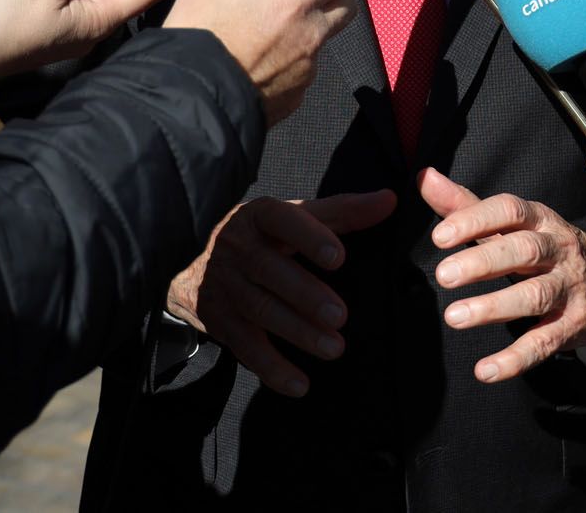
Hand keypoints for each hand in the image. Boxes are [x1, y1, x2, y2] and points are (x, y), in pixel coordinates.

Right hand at [164, 0, 369, 123]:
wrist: (186, 103)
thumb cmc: (195, 39)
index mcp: (293, 0)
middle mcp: (309, 35)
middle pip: (346, 7)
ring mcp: (306, 70)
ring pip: (319, 42)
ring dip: (303, 32)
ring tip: (262, 37)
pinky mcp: (295, 98)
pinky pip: (300, 72)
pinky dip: (287, 62)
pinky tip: (256, 65)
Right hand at [168, 190, 398, 395]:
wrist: (195, 268)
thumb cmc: (264, 237)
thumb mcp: (296, 216)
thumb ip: (343, 212)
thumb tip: (390, 201)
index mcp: (259, 217)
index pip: (281, 220)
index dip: (309, 237)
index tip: (338, 257)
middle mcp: (237, 248)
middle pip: (270, 271)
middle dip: (306, 295)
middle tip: (341, 316)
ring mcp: (224, 285)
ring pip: (259, 310)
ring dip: (297, 332)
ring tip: (334, 348)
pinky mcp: (219, 321)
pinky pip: (244, 346)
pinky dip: (271, 368)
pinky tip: (299, 384)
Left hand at [422, 168, 585, 384]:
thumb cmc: (545, 247)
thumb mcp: (512, 223)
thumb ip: (465, 205)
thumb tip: (423, 177)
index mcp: (539, 220)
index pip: (510, 211)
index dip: (476, 221)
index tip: (440, 236)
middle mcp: (558, 249)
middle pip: (524, 250)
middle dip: (483, 262)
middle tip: (444, 276)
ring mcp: (568, 288)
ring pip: (534, 296)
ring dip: (493, 307)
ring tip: (455, 317)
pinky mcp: (573, 325)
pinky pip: (544, 342)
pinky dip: (516, 358)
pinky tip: (486, 370)